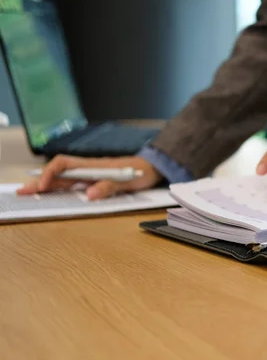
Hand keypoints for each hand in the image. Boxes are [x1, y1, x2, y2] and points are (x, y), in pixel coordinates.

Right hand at [16, 155, 162, 199]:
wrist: (152, 168)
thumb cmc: (140, 172)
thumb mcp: (127, 181)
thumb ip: (109, 186)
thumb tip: (89, 194)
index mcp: (93, 165)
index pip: (63, 165)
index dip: (50, 174)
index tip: (43, 187)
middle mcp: (88, 169)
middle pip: (58, 174)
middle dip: (39, 182)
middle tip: (22, 192)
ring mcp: (90, 175)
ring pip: (63, 180)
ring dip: (46, 186)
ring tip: (29, 193)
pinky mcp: (94, 182)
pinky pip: (73, 185)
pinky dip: (59, 190)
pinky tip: (51, 194)